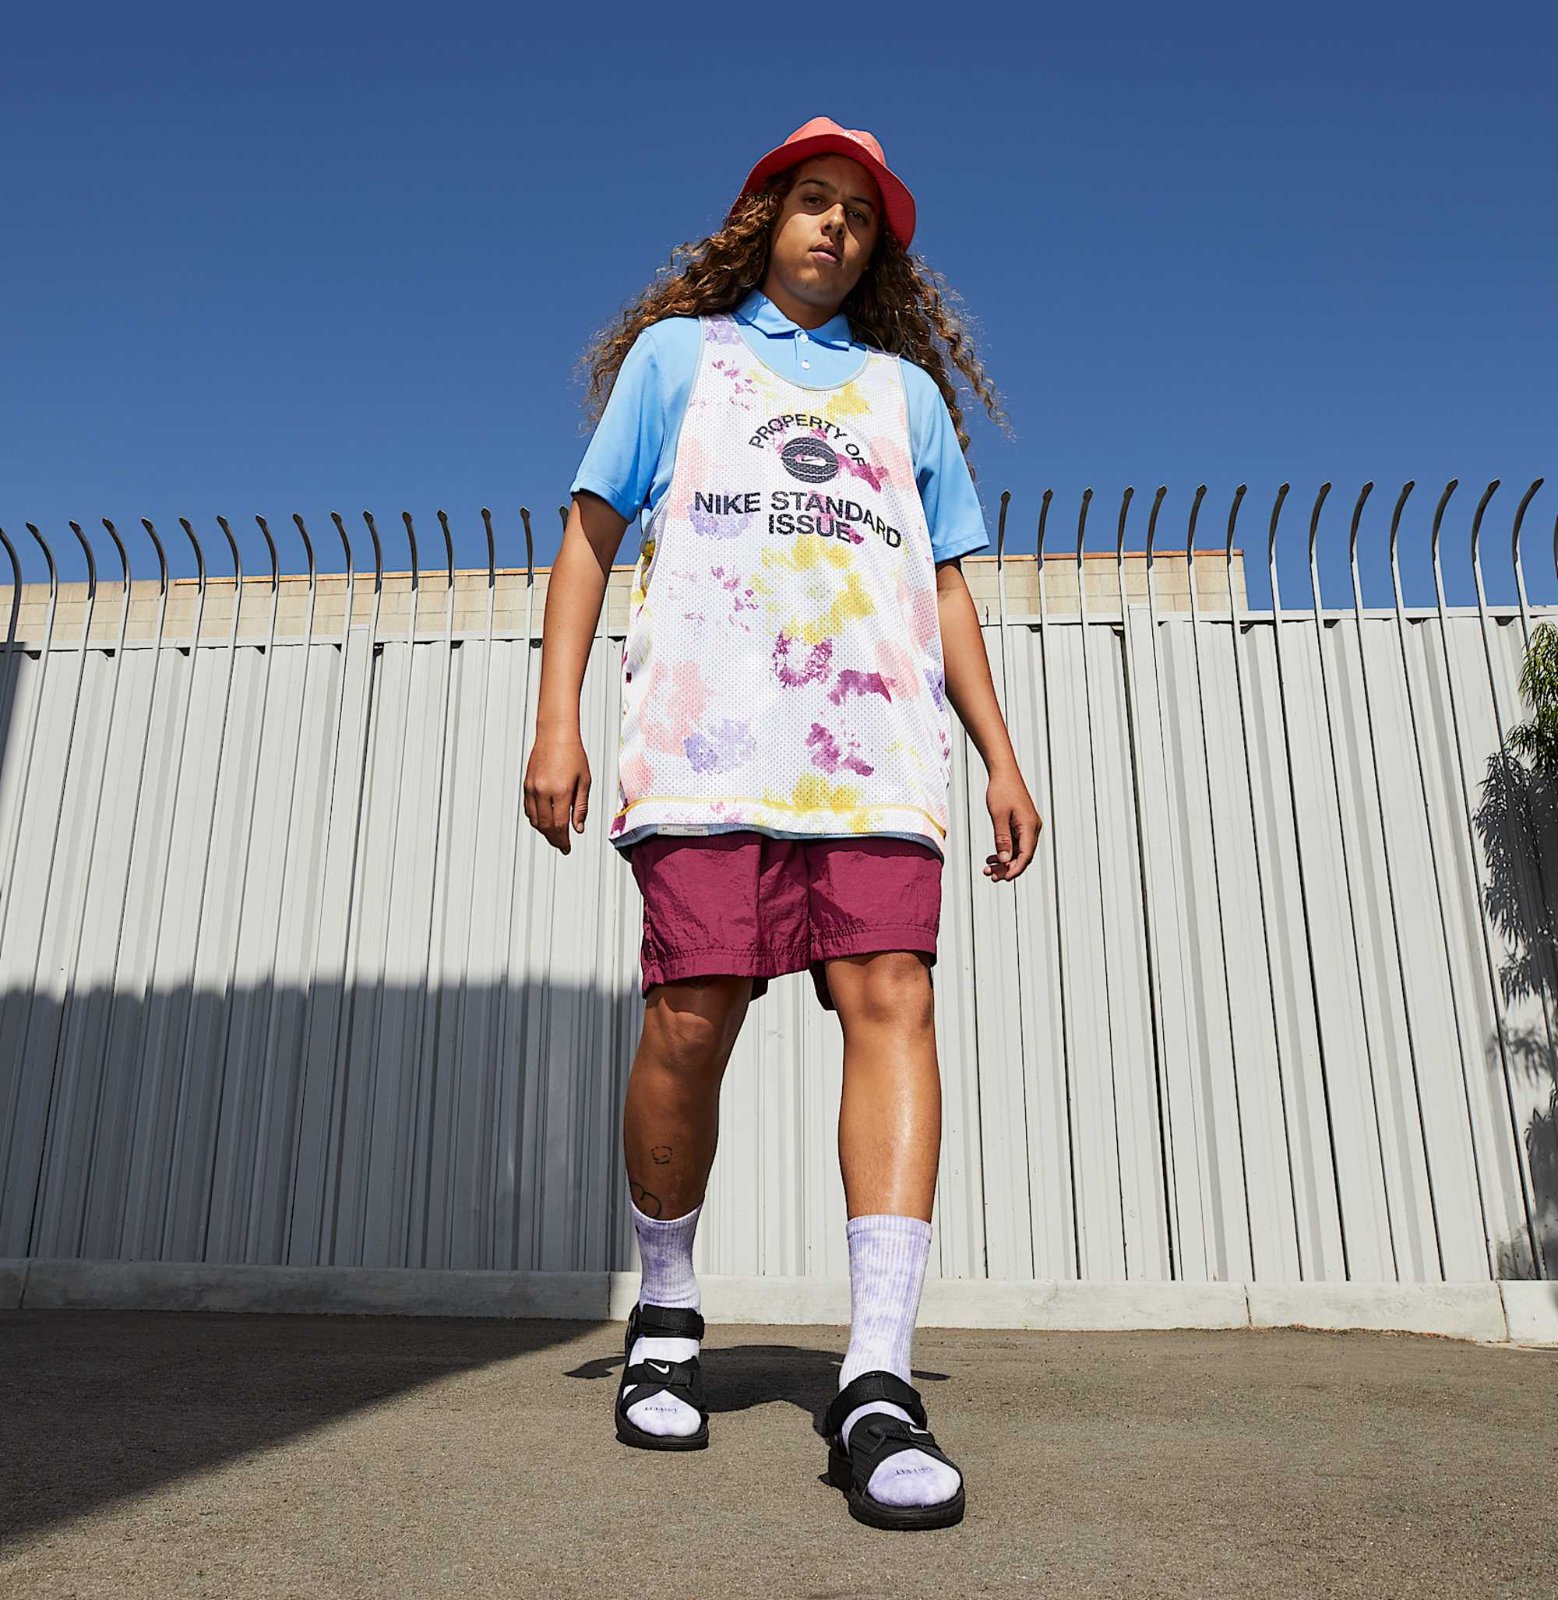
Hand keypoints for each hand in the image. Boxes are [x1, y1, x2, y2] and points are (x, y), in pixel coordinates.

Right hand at [523, 729, 591, 853]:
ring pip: (535, 820)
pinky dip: (536, 819)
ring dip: (544, 831)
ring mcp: (532, 788)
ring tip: (555, 835)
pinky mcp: (526, 784)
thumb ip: (581, 807)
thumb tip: (578, 828)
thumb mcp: (585, 781)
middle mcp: (543, 791)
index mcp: (561, 791)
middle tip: (562, 846)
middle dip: (554, 839)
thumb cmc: (574, 754)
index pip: (560, 825)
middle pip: (546, 826)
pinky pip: (528, 809)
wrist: (555, 735)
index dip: (563, 840)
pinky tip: (545, 820)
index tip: (567, 848)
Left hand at [983, 767, 1040, 882]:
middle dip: (1008, 868)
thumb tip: (1005, 860)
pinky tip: (992, 857)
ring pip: (1019, 851)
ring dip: (1005, 861)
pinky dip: (1005, 851)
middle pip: (1023, 856)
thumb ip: (1002, 840)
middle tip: (991, 876)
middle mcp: (1032, 828)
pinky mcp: (1022, 823)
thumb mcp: (998, 816)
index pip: (1025, 855)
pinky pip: (1016, 843)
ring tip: (989, 868)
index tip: (1003, 879)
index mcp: (1030, 826)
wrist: (1003, 772)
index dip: (1015, 870)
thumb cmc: (1001, 790)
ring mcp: (1028, 826)